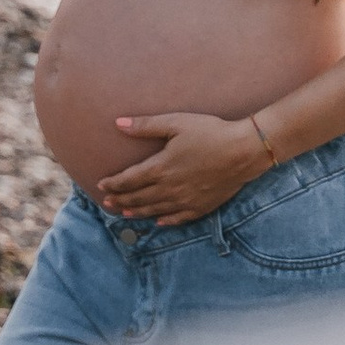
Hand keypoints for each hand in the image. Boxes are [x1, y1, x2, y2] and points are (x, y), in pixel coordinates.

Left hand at [97, 111, 268, 224]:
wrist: (243, 151)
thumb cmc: (210, 132)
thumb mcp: (176, 123)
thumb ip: (146, 125)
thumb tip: (118, 123)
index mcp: (161, 168)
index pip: (129, 180)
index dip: (113, 184)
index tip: (101, 185)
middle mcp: (169, 188)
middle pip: (138, 197)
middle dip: (120, 200)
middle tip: (106, 203)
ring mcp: (185, 200)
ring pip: (154, 210)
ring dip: (137, 212)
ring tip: (124, 213)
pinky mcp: (201, 206)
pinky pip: (178, 218)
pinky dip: (165, 221)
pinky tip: (158, 221)